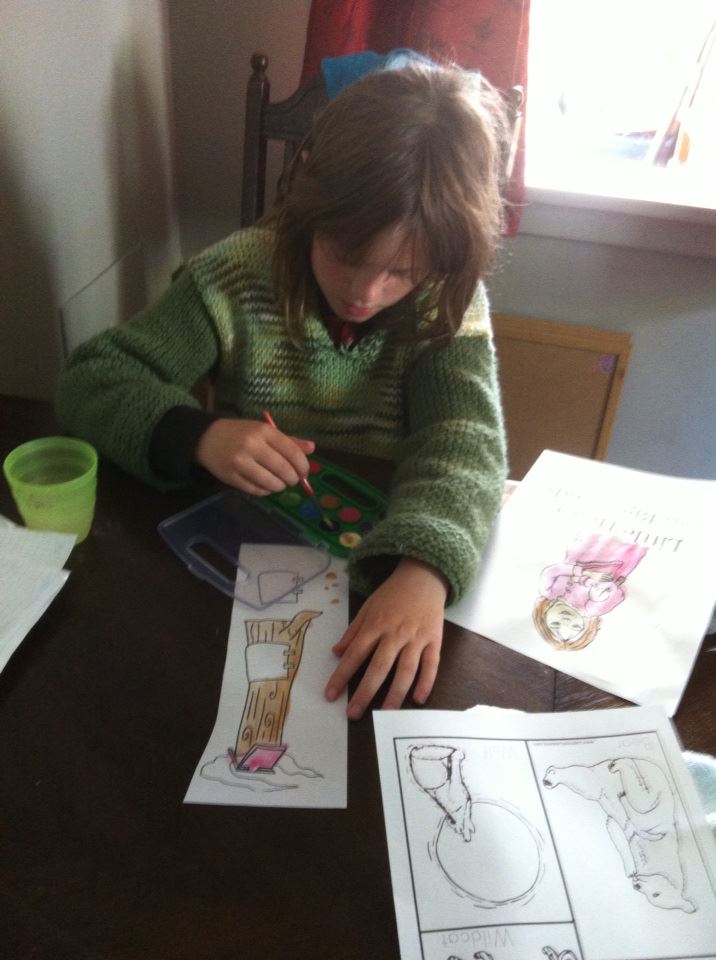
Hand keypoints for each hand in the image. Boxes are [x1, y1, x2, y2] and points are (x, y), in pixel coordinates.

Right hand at [195, 418, 314, 494]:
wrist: (207, 438)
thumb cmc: (240, 433)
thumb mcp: (264, 431)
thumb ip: (288, 441)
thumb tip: (312, 448)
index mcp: (263, 431)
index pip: (292, 452)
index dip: (303, 466)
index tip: (304, 472)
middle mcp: (252, 445)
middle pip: (283, 469)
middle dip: (293, 479)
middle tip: (293, 480)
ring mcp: (240, 462)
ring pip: (270, 483)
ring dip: (280, 487)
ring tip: (280, 484)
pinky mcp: (230, 477)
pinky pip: (256, 490)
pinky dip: (265, 491)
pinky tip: (266, 486)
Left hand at [325, 558, 447, 719]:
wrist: (423, 576)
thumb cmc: (392, 594)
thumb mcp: (367, 607)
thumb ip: (353, 631)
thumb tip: (336, 653)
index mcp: (375, 625)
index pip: (355, 654)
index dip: (341, 676)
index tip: (331, 695)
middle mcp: (395, 633)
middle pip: (379, 667)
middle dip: (365, 692)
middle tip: (353, 714)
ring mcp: (416, 638)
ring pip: (406, 670)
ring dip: (395, 694)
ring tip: (385, 714)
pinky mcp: (434, 640)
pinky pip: (431, 665)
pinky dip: (426, 682)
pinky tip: (418, 699)